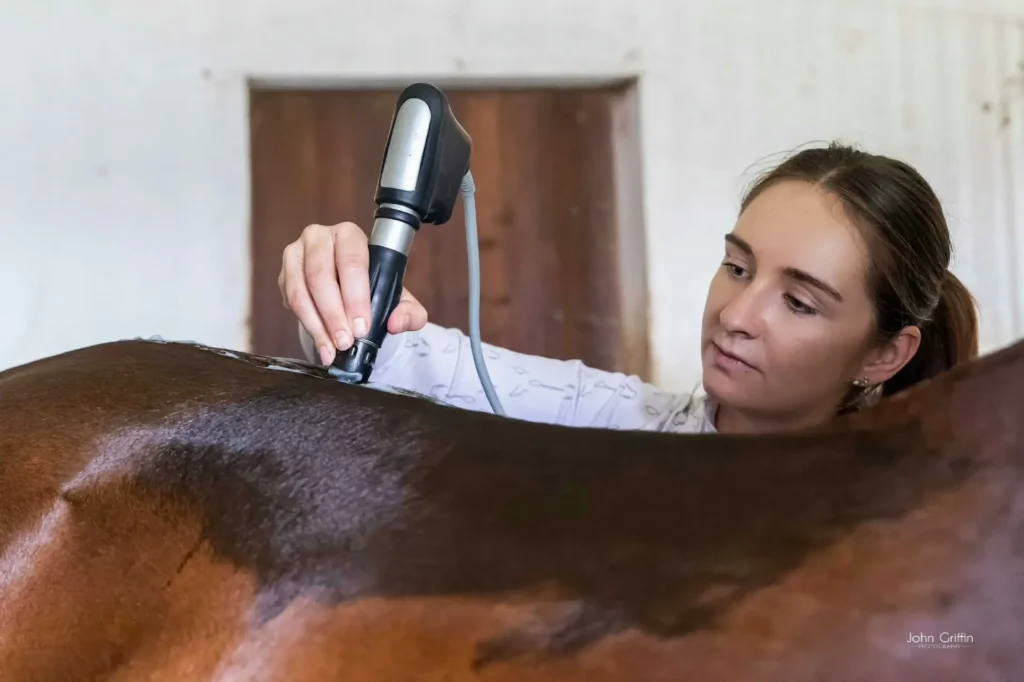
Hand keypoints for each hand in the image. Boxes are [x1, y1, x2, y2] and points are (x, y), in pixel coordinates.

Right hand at [278, 222, 427, 364]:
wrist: (345, 286)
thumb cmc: (372, 285)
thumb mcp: (397, 297)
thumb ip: (409, 311)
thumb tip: (397, 323)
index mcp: (350, 235)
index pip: (352, 262)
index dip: (355, 296)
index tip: (361, 327)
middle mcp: (319, 237)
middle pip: (320, 275)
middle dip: (334, 314)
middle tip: (345, 342)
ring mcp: (296, 253)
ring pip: (301, 290)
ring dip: (317, 324)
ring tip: (332, 349)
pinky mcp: (284, 273)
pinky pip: (290, 300)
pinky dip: (306, 325)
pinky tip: (321, 344)